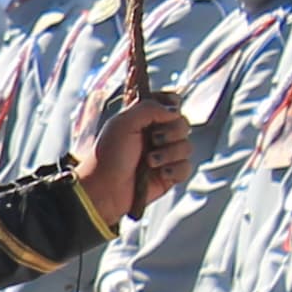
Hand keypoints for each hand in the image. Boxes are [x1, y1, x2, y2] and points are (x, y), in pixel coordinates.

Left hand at [75, 94, 190, 227]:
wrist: (105, 189)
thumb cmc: (109, 156)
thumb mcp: (123, 123)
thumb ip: (149, 108)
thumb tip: (175, 109)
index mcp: (145, 120)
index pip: (170, 103)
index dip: (172, 105)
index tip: (166, 111)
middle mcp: (157, 135)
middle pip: (183, 124)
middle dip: (171, 132)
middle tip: (153, 140)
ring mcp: (165, 155)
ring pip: (186, 146)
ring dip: (169, 153)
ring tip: (150, 161)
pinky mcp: (170, 175)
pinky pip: (186, 167)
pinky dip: (174, 170)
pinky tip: (159, 174)